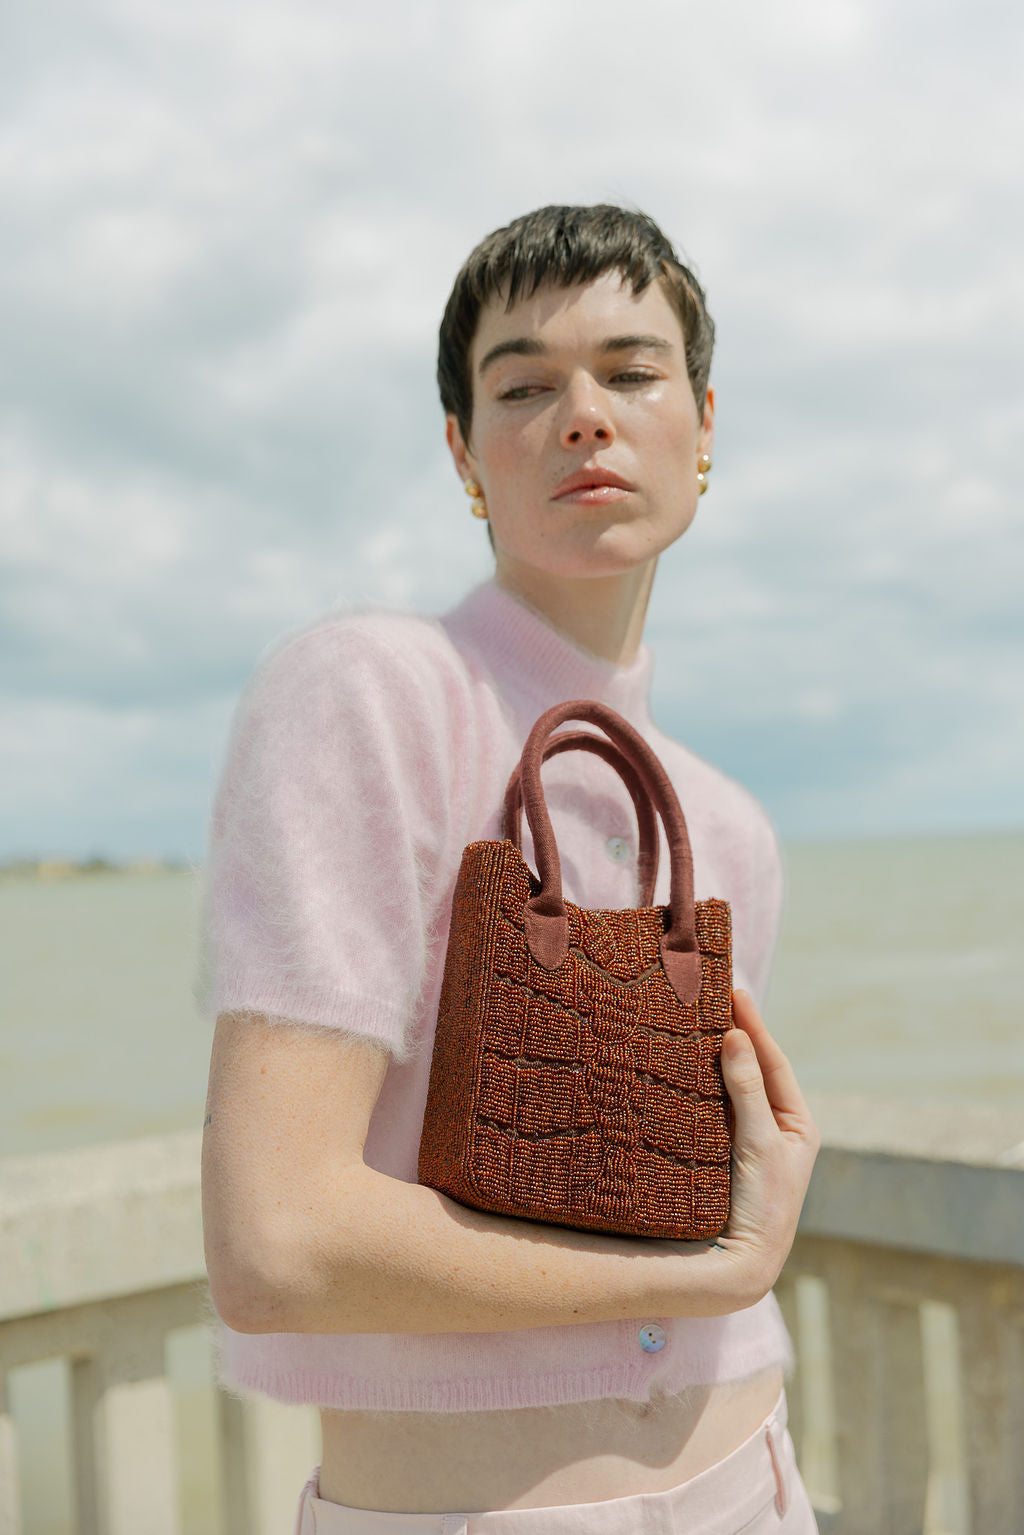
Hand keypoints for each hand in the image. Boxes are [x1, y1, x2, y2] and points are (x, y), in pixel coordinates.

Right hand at [708, 990, 819, 1304]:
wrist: (743, 1264)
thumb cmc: (763, 1205)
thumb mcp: (759, 1142)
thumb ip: (748, 1089)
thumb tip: (736, 1037)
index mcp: (799, 1124)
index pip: (773, 1061)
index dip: (754, 1026)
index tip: (734, 992)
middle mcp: (776, 1129)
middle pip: (753, 1071)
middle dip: (734, 1035)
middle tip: (711, 998)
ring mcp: (749, 1142)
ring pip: (732, 1089)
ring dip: (715, 1059)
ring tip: (696, 1022)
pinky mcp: (723, 1154)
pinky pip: (714, 1109)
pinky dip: (702, 1086)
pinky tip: (683, 1068)